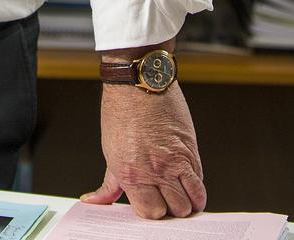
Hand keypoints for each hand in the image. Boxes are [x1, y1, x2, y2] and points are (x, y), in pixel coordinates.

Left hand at [82, 81, 205, 218]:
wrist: (137, 81)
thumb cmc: (121, 112)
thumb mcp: (110, 151)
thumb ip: (109, 183)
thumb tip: (93, 201)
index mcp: (130, 173)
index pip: (150, 213)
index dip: (151, 211)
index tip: (150, 203)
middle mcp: (153, 170)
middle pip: (173, 211)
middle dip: (170, 207)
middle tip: (164, 197)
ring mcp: (174, 161)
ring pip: (190, 202)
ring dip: (186, 201)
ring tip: (177, 191)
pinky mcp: (189, 150)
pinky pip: (200, 182)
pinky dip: (196, 187)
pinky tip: (187, 180)